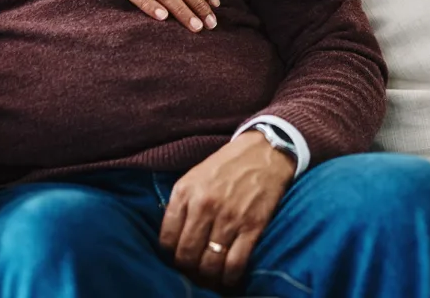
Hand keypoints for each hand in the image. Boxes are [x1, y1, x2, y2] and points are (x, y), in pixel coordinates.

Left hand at [159, 131, 294, 289]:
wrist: (262, 152)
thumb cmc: (225, 165)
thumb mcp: (194, 176)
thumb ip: (181, 204)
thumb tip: (171, 237)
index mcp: (185, 191)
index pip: (167, 238)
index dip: (170, 254)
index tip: (177, 256)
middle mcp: (204, 205)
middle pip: (186, 255)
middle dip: (188, 269)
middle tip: (193, 271)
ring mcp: (228, 218)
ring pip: (209, 264)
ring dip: (208, 276)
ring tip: (209, 276)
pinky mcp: (252, 227)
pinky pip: (235, 264)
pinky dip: (230, 278)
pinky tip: (228, 278)